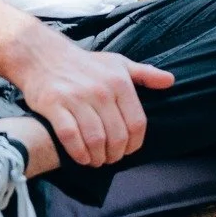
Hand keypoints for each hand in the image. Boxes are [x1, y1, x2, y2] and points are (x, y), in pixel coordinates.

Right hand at [9, 23, 173, 166]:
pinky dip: (78, 153)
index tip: (128, 150)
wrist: (44, 56)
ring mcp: (76, 98)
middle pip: (117, 135)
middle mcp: (100, 90)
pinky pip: (70, 136)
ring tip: (97, 160)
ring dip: (98, 157)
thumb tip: (170, 81)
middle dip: (116, 154)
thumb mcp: (118, 63)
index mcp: (119, 81)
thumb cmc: (86, 64)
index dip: (134, 144)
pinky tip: (82, 158)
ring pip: (95, 139)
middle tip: (110, 158)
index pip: (137, 123)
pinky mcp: (54, 105)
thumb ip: (145, 74)